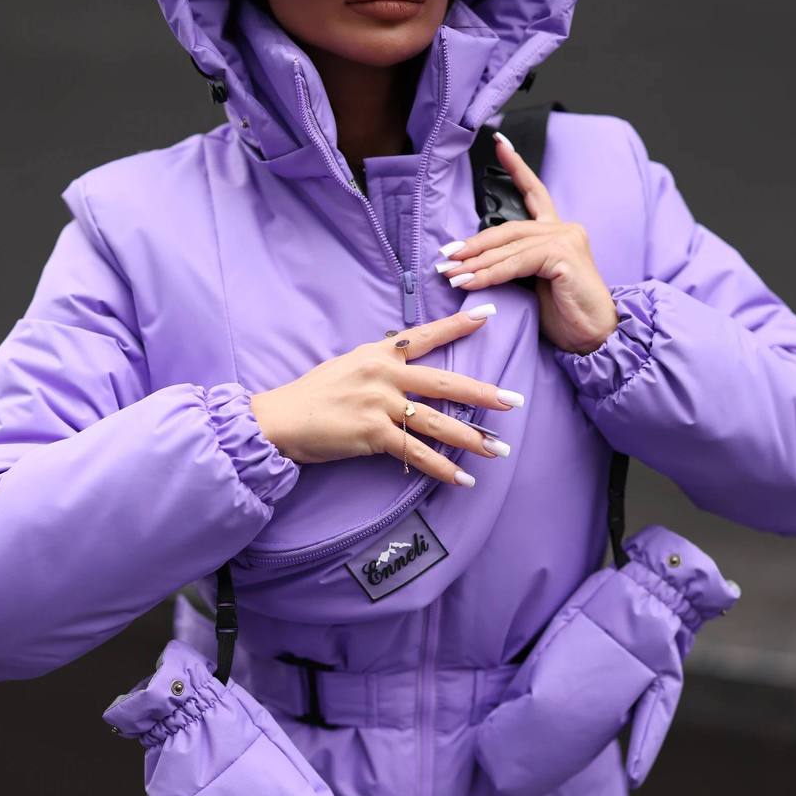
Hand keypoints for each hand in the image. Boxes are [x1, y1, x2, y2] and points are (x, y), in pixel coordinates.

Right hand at [249, 307, 522, 486]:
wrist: (281, 419)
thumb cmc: (311, 395)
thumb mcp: (347, 366)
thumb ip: (380, 367)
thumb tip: (407, 374)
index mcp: (379, 353)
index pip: (426, 336)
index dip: (459, 326)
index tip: (488, 316)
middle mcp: (384, 374)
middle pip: (446, 383)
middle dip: (484, 394)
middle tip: (514, 401)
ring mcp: (380, 404)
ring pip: (438, 423)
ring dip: (472, 439)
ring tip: (499, 450)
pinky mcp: (373, 435)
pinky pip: (417, 454)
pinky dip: (442, 469)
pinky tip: (464, 479)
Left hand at [436, 133, 618, 354]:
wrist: (595, 337)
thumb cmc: (567, 316)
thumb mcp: (535, 286)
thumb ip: (516, 266)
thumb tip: (477, 264)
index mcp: (558, 232)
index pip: (535, 193)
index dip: (517, 168)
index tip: (499, 143)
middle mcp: (564, 229)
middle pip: (509, 228)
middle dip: (473, 243)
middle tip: (445, 257)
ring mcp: (566, 239)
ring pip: (509, 246)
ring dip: (476, 263)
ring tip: (451, 274)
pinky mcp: (564, 256)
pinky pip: (518, 263)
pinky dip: (491, 274)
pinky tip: (472, 283)